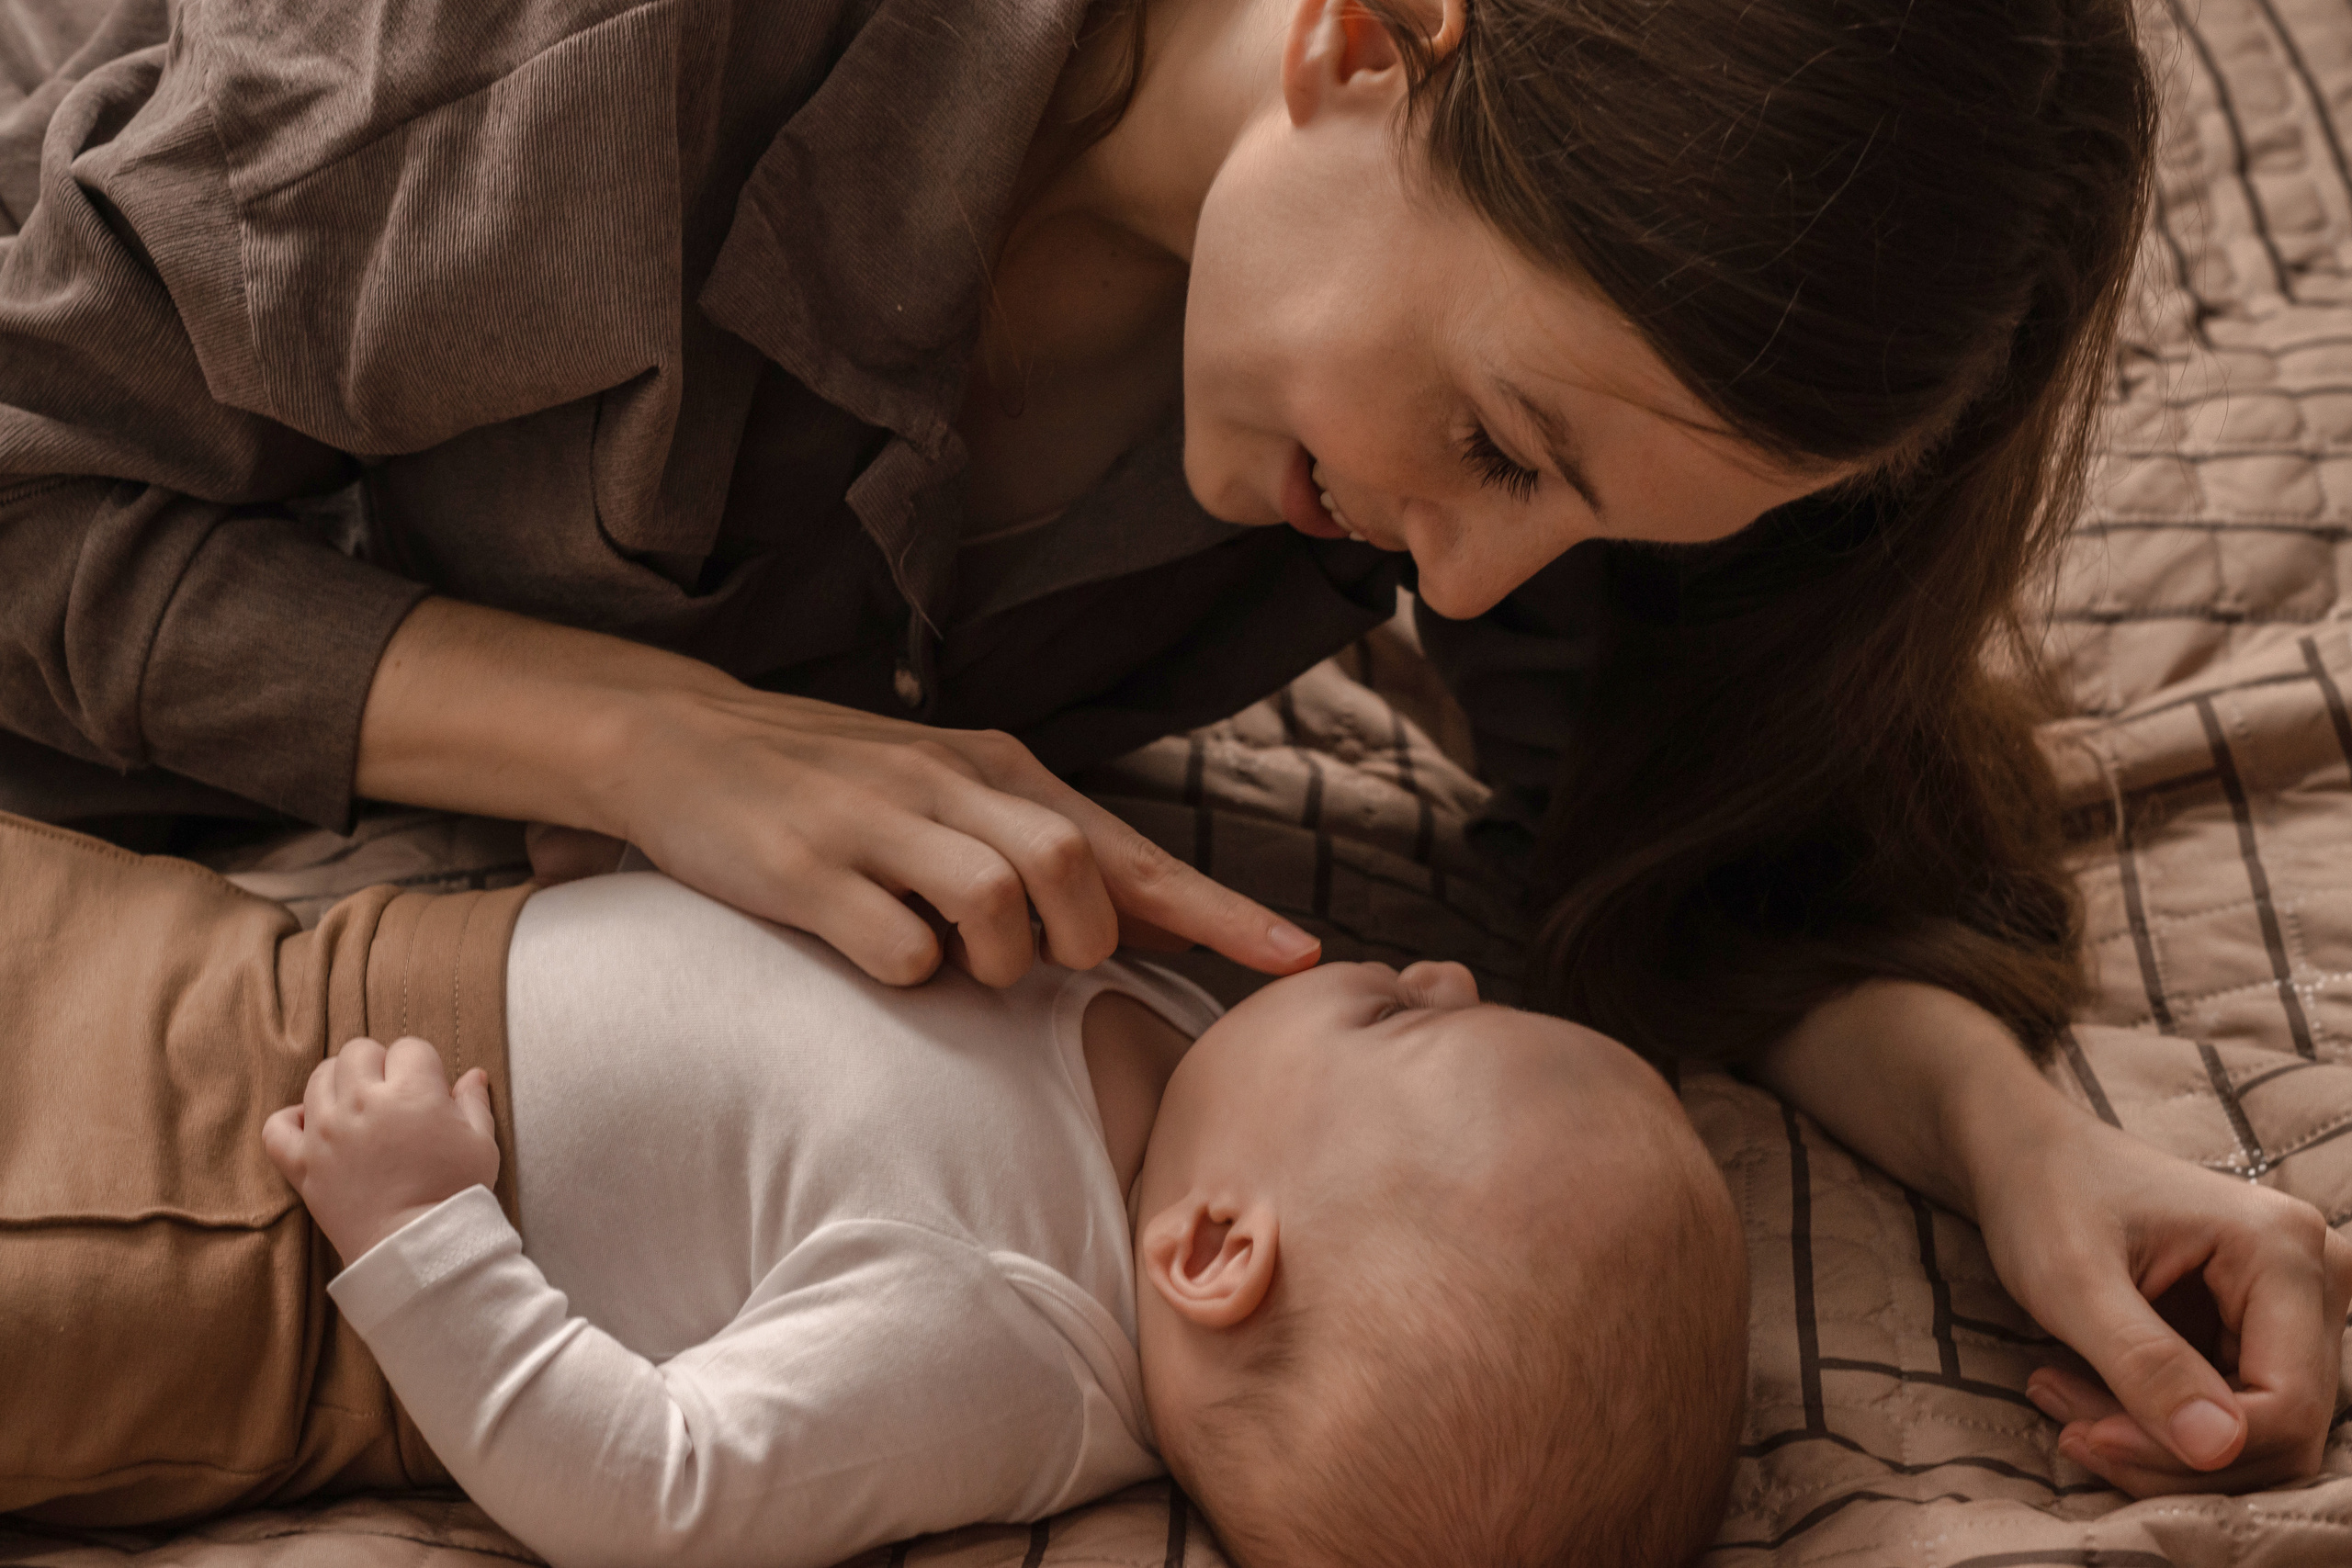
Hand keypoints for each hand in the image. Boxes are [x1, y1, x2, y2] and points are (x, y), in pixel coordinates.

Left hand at [262, 1037, 500, 1264]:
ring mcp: (326, 1132)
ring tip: (359, 1106)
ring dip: (340, 1082)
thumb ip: (474, 1103)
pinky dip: (291, 1119)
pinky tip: (315, 1124)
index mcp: (411, 1092)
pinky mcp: (302, 1163)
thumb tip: (473, 1075)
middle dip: (379, 1063)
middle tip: (394, 1093)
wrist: (418, 1247)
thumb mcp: (481, 1143)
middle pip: (359, 1051)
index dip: (423, 1066)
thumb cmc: (455, 1194)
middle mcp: (362, 1103)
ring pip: (320, 1077)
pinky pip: (277, 1126)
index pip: (410, 1048)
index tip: (430, 1090)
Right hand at [360, 600, 1321, 988]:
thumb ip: (1043, 847)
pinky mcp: (805, 870)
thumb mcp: (950, 791)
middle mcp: (951, 784)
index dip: (1222, 911)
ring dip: (993, 961)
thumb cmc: (835, 783)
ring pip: (998, 903)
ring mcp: (877, 823)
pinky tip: (878, 953)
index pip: (1132, 851)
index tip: (1302, 957)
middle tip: (1032, 964)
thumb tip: (1153, 922)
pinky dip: (909, 972)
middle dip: (1077, 942)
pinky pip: (899, 947)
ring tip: (952, 960)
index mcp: (999, 769)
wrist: (684, 738)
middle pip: (1075, 873)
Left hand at [1976, 1108, 2351, 1494]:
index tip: (2091, 1437)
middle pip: (2277, 1430)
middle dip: (2167, 1451)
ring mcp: (2295, 1310)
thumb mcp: (2073, 1280)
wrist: (2028, 1159)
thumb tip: (2218, 1448)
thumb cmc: (2046, 1197)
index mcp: (2283, 1250)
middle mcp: (2314, 1279)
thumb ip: (2143, 1362)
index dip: (2193, 1450)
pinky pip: (2231, 1419)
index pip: (2287, 1404)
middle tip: (2071, 1429)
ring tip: (2061, 1401)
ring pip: (2253, 1437)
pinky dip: (2155, 1429)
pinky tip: (2084, 1399)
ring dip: (2155, 1447)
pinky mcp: (2263, 1335)